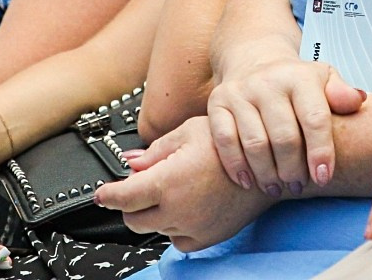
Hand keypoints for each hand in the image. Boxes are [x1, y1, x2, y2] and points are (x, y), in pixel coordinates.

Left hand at [96, 116, 271, 251]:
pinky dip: (176, 227)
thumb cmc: (233, 144)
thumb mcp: (189, 131)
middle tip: (144, 185)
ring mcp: (192, 227)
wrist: (269, 164)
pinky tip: (189, 206)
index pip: (122, 197)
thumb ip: (155, 150)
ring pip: (156, 229)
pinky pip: (178, 241)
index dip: (107, 195)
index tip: (102, 194)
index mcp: (168, 181)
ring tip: (178, 189)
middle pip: (133, 219)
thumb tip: (132, 162)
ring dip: (156, 213)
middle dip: (131, 204)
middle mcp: (177, 209)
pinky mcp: (206, 239)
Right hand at [205, 49, 364, 194]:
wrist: (254, 61)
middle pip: (284, 137)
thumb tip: (358, 101)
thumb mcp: (324, 80)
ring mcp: (240, 92)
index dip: (321, 151)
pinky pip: (224, 141)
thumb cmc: (297, 82)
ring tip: (276, 189)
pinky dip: (236, 167)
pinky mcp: (217, 103)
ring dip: (267, 173)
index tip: (324, 177)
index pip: (314, 118)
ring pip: (255, 143)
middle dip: (293, 169)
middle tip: (298, 187)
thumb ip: (342, 93)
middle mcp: (268, 82)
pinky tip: (248, 183)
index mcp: (300, 76)